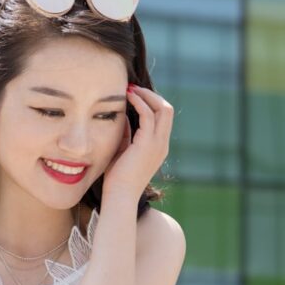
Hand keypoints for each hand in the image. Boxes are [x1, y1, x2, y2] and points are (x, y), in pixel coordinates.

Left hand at [101, 83, 173, 199]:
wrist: (119, 197)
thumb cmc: (117, 180)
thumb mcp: (123, 152)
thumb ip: (127, 135)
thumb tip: (124, 116)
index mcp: (158, 147)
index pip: (163, 118)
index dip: (151, 103)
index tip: (134, 95)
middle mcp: (162, 144)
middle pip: (167, 109)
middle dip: (151, 95)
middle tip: (133, 88)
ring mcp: (157, 144)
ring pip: (163, 108)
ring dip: (146, 95)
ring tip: (130, 89)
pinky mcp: (147, 144)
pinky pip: (148, 115)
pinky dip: (139, 102)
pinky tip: (127, 97)